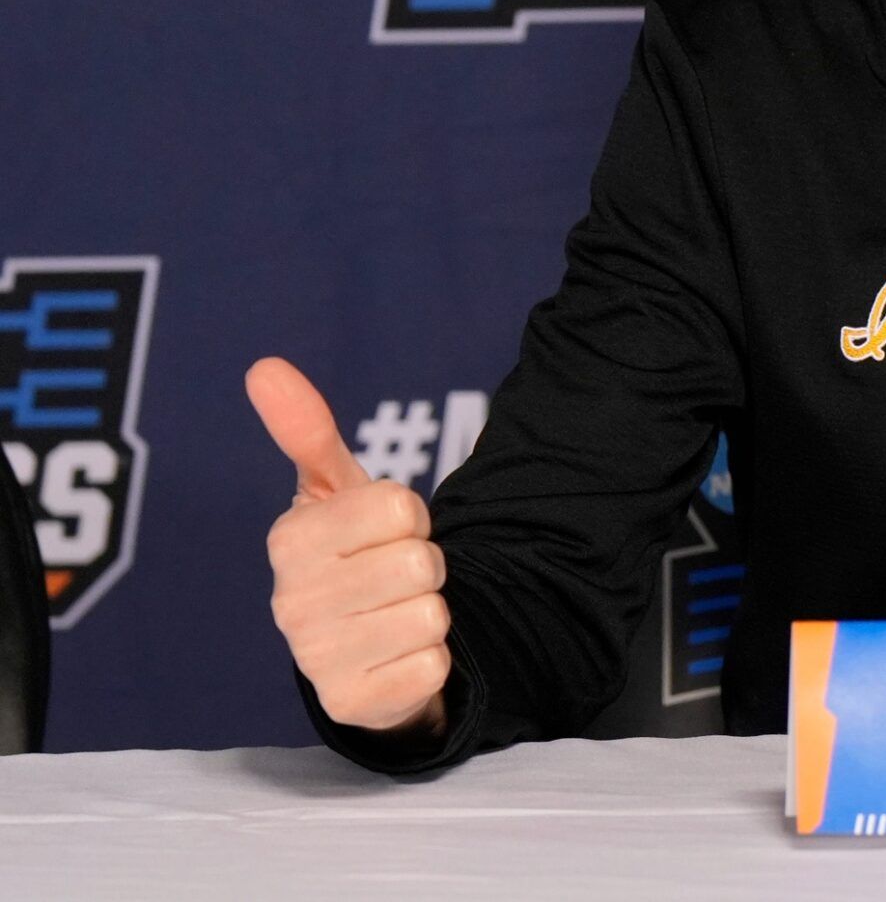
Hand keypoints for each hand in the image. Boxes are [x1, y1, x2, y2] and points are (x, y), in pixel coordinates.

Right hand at [247, 356, 451, 737]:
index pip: (401, 506)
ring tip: (395, 613)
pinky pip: (432, 666)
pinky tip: (398, 655)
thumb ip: (308, 430)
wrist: (358, 646)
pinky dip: (430, 659)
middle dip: (424, 564)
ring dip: (430, 612)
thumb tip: (264, 367)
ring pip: (432, 615)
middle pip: (422, 563)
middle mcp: (291, 603)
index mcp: (290, 540)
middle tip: (394, 576)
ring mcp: (316, 660)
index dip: (410, 515)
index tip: (385, 530)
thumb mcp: (334, 489)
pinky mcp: (350, 707)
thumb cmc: (352, 552)